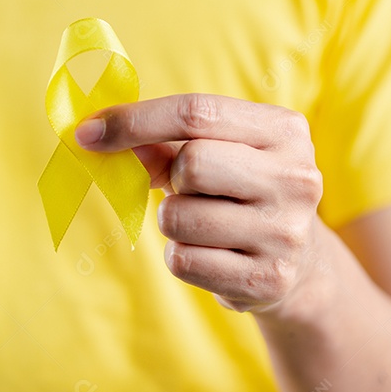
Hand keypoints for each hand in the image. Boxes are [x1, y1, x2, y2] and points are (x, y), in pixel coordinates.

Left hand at [76, 94, 327, 316]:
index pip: (197, 112)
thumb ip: (165, 143)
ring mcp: (286, 232)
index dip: (135, 120)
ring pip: (179, 217)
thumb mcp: (220, 153)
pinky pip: (183, 261)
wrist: (302, 265)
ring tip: (205, 224)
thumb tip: (99, 136)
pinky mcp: (267, 279)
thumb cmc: (243, 192)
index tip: (88, 132)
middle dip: (172, 178)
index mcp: (285, 130)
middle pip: (192, 164)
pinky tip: (211, 254)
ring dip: (173, 221)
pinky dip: (181, 256)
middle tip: (189, 189)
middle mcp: (296, 178)